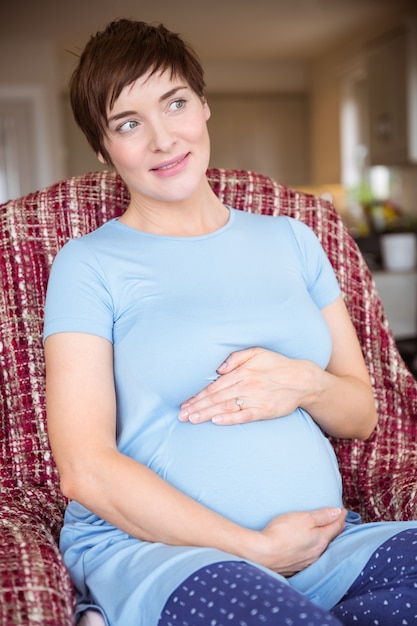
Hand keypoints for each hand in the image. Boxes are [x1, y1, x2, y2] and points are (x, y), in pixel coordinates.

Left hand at [179, 347, 314, 424]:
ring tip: (192, 420)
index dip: (198, 395)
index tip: (185, 402)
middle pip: (216, 398)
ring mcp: (256, 399)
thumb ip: (235, 358)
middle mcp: (247, 386)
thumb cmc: (276, 365)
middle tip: (182, 415)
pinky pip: (244, 416)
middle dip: (197, 407)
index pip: (214, 386)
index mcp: (243, 372)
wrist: (302, 379)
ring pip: (226, 408)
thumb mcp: (256, 352)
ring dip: (207, 414)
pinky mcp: (264, 411)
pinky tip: (216, 421)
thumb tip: (218, 369)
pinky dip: (229, 419)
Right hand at [252, 507, 346, 576]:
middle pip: (330, 538)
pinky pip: (309, 556)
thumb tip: (338, 512)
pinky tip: (307, 547)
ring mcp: (306, 561)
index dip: (340, 517)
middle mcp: (316, 553)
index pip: (336, 527)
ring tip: (324, 532)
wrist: (262, 554)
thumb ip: (322, 515)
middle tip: (338, 520)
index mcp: (321, 540)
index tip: (343, 511)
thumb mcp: (304, 518)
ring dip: (323, 539)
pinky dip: (312, 548)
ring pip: (320, 548)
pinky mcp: (295, 566)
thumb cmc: (282, 532)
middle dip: (335, 528)